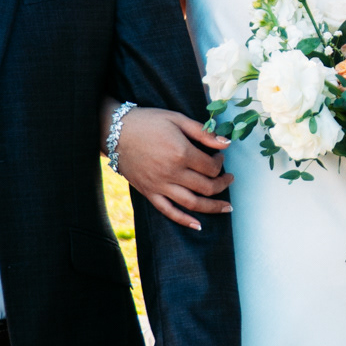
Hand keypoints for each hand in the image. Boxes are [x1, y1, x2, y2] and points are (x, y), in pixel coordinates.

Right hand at [116, 108, 232, 230]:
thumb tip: (226, 144)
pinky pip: (169, 211)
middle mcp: (172, 172)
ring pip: (192, 203)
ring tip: (226, 208)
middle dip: (223, 184)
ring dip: (213, 208)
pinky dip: (184, 220)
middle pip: (206, 187)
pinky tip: (198, 226)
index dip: (221, 163)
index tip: (220, 157)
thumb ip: (203, 132)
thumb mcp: (177, 119)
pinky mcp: (149, 192)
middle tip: (229, 179)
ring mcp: (160, 185)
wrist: (115, 131)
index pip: (211, 167)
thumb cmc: (148, 122)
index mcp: (181, 152)